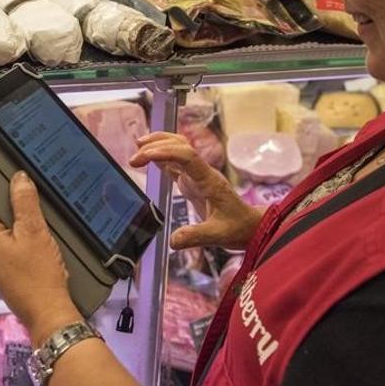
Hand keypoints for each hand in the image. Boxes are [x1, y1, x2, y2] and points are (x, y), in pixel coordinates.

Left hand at [0, 171, 82, 345]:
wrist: (47, 312)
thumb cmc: (39, 276)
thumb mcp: (34, 231)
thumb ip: (24, 201)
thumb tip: (18, 177)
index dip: (12, 195)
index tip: (30, 196)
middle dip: (20, 213)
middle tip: (39, 220)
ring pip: (5, 228)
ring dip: (24, 228)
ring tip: (40, 237)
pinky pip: (8, 244)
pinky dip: (23, 242)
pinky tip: (38, 248)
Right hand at [128, 132, 263, 250]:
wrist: (250, 226)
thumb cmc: (237, 228)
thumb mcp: (217, 235)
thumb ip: (195, 236)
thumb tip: (172, 241)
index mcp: (209, 180)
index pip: (187, 156)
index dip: (165, 152)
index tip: (145, 156)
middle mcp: (202, 173)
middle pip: (180, 146)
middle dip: (156, 146)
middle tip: (134, 159)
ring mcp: (198, 175)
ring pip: (178, 149)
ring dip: (159, 144)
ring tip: (138, 147)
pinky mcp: (193, 182)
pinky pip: (176, 163)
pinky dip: (161, 157)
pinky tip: (149, 158)